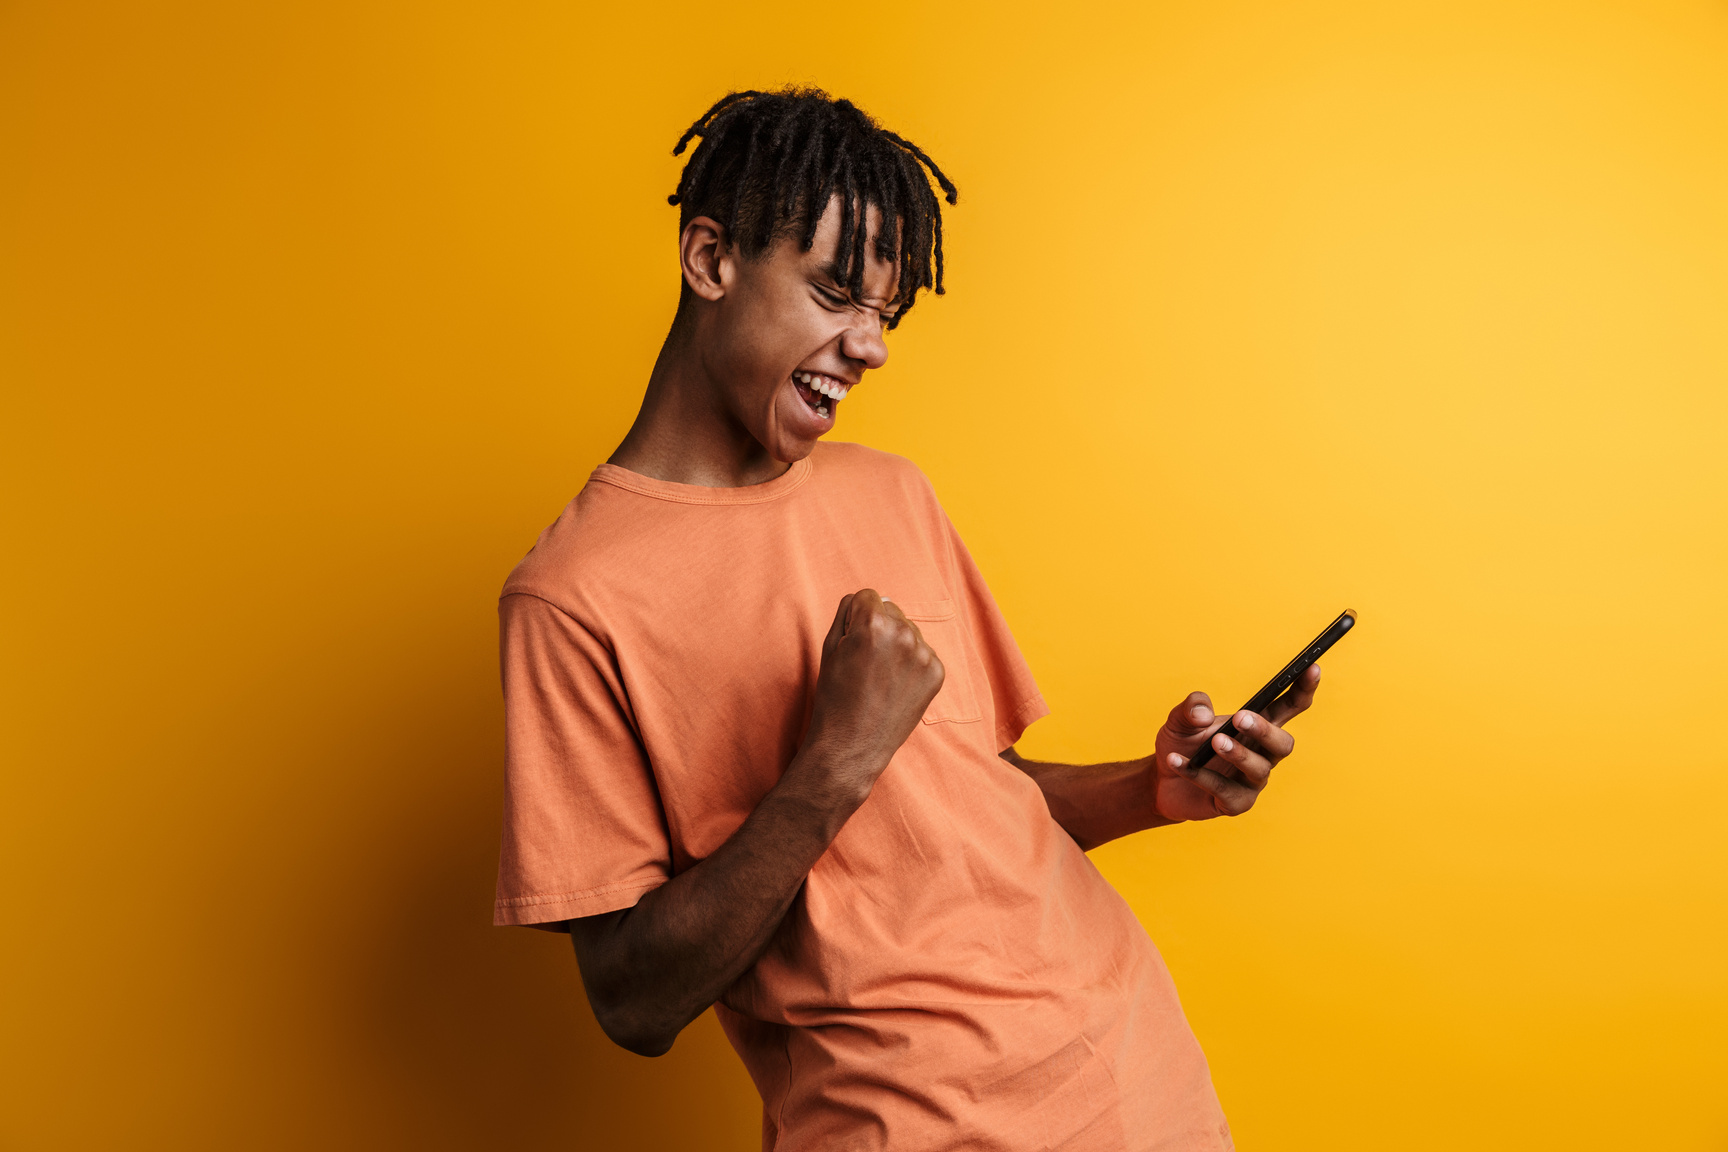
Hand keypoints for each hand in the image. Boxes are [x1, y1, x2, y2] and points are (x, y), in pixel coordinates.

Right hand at [798, 590, 945, 802]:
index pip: (868, 596)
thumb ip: (846, 613)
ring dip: (897, 645)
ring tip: (880, 676)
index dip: (856, 616)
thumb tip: (865, 598)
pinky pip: (923, 653)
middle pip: (891, 610)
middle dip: (879, 627)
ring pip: (909, 631)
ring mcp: (923, 654)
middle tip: (865, 660)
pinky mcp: (936, 673)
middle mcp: (902, 634)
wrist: (853, 745)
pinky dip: (911, 665)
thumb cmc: (834, 698)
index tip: (852, 637)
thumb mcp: (829, 648)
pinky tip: (895, 685)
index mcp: (872, 623)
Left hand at [1149, 665, 1321, 820]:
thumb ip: (1191, 707)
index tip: (1311, 668)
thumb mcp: (1180, 719)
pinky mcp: (1235, 803)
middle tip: (1240, 717)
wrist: (1161, 779)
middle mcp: (1261, 753)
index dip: (1303, 688)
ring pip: (1259, 769)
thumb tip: (1204, 714)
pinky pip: (1224, 790)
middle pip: (1283, 743)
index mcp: (1257, 725)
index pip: (1290, 706)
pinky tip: (1176, 762)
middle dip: (1265, 730)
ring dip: (1237, 753)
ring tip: (1215, 741)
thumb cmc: (1182, 744)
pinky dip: (1200, 775)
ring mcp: (1251, 781)